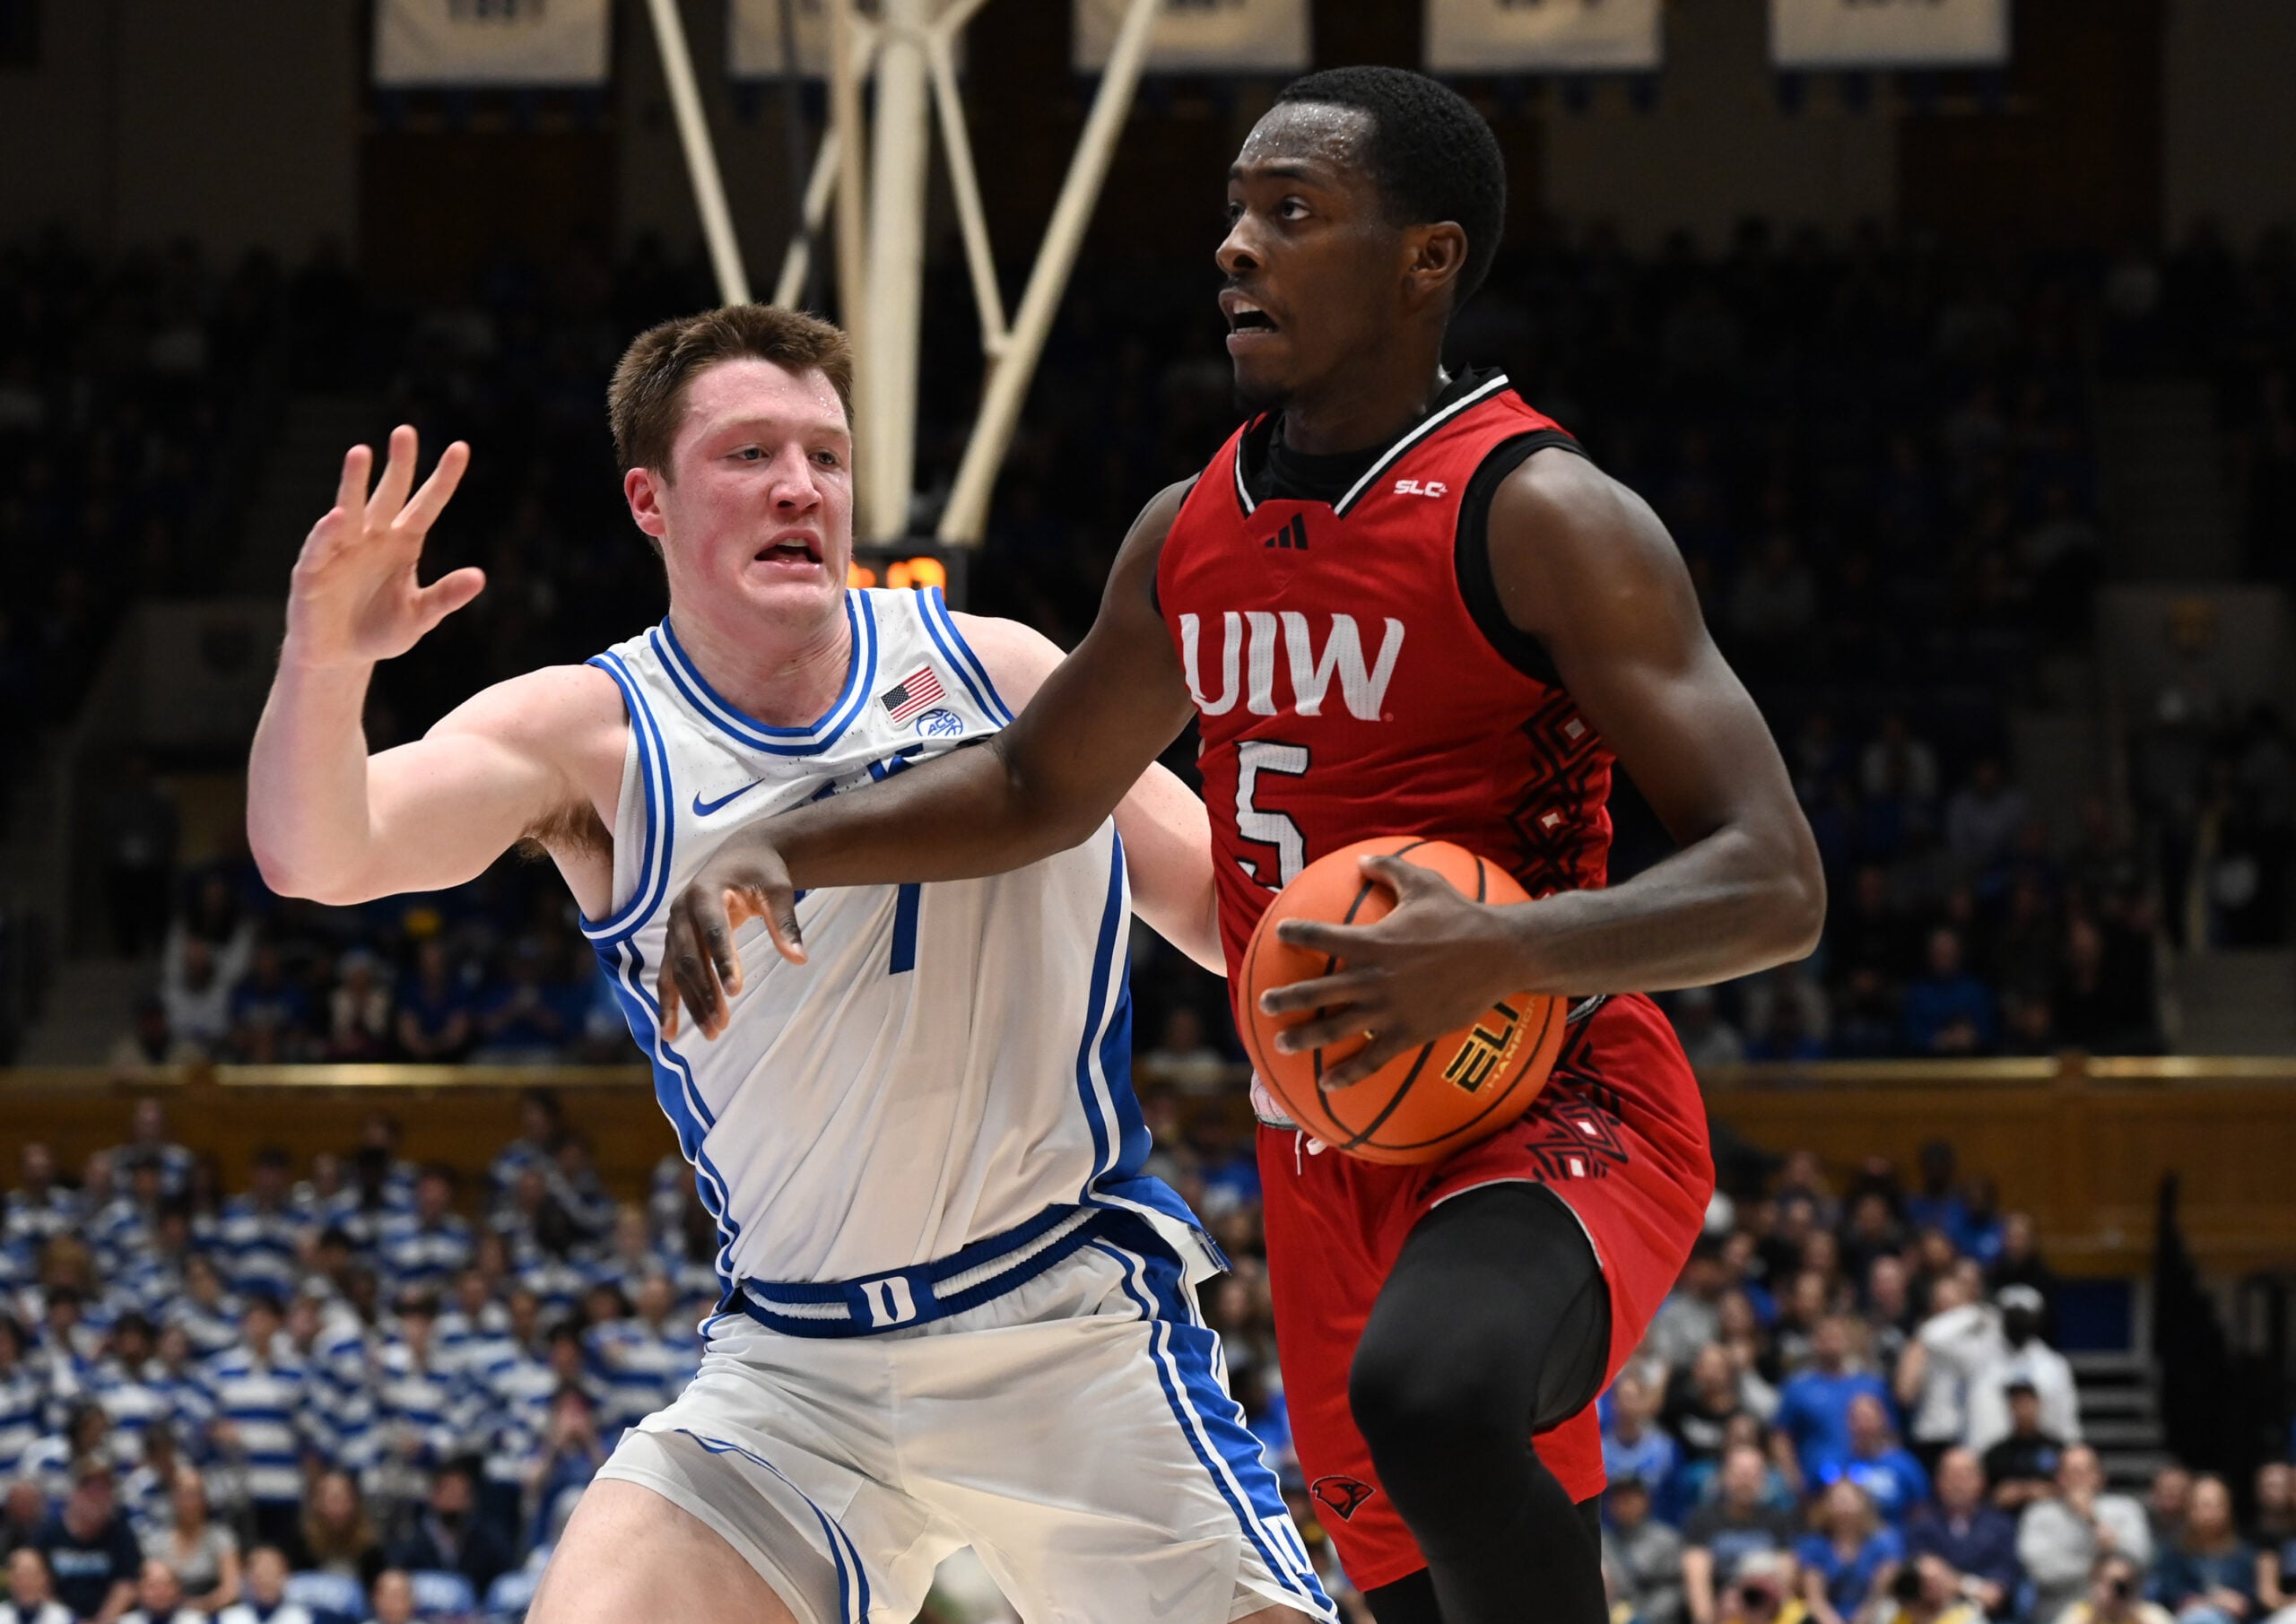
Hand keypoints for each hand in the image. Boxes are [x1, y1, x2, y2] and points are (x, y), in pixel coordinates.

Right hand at [283, 425, 479, 669]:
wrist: (338, 657)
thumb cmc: (380, 631)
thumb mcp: (419, 616)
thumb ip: (446, 597)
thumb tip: (479, 577)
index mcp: (403, 543)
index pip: (427, 504)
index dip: (443, 478)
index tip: (461, 448)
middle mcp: (373, 537)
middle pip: (389, 495)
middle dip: (398, 465)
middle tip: (406, 432)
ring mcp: (341, 549)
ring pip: (351, 509)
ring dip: (355, 482)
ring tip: (361, 453)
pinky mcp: (312, 569)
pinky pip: (321, 547)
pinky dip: (328, 532)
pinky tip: (337, 517)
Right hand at [658, 832, 808, 1040]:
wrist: (739, 856)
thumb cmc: (761, 871)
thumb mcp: (778, 889)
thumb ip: (786, 922)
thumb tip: (799, 959)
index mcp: (705, 892)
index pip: (714, 931)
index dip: (723, 961)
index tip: (736, 992)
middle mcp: (682, 910)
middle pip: (691, 957)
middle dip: (705, 992)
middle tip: (721, 1025)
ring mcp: (674, 927)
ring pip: (677, 971)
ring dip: (690, 1004)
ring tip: (711, 1033)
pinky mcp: (674, 941)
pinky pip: (668, 974)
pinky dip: (668, 1002)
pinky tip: (671, 1031)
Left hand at [1254, 853, 1533, 1088]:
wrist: (1499, 955)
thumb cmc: (1461, 915)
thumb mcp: (1424, 882)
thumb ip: (1388, 870)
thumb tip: (1361, 859)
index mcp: (1372, 942)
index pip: (1321, 937)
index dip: (1297, 934)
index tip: (1281, 934)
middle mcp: (1373, 978)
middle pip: (1317, 990)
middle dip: (1285, 998)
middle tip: (1263, 1003)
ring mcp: (1388, 1010)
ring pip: (1336, 1027)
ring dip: (1304, 1036)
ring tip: (1281, 1044)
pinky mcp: (1407, 1033)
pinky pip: (1371, 1059)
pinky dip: (1348, 1073)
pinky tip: (1328, 1084)